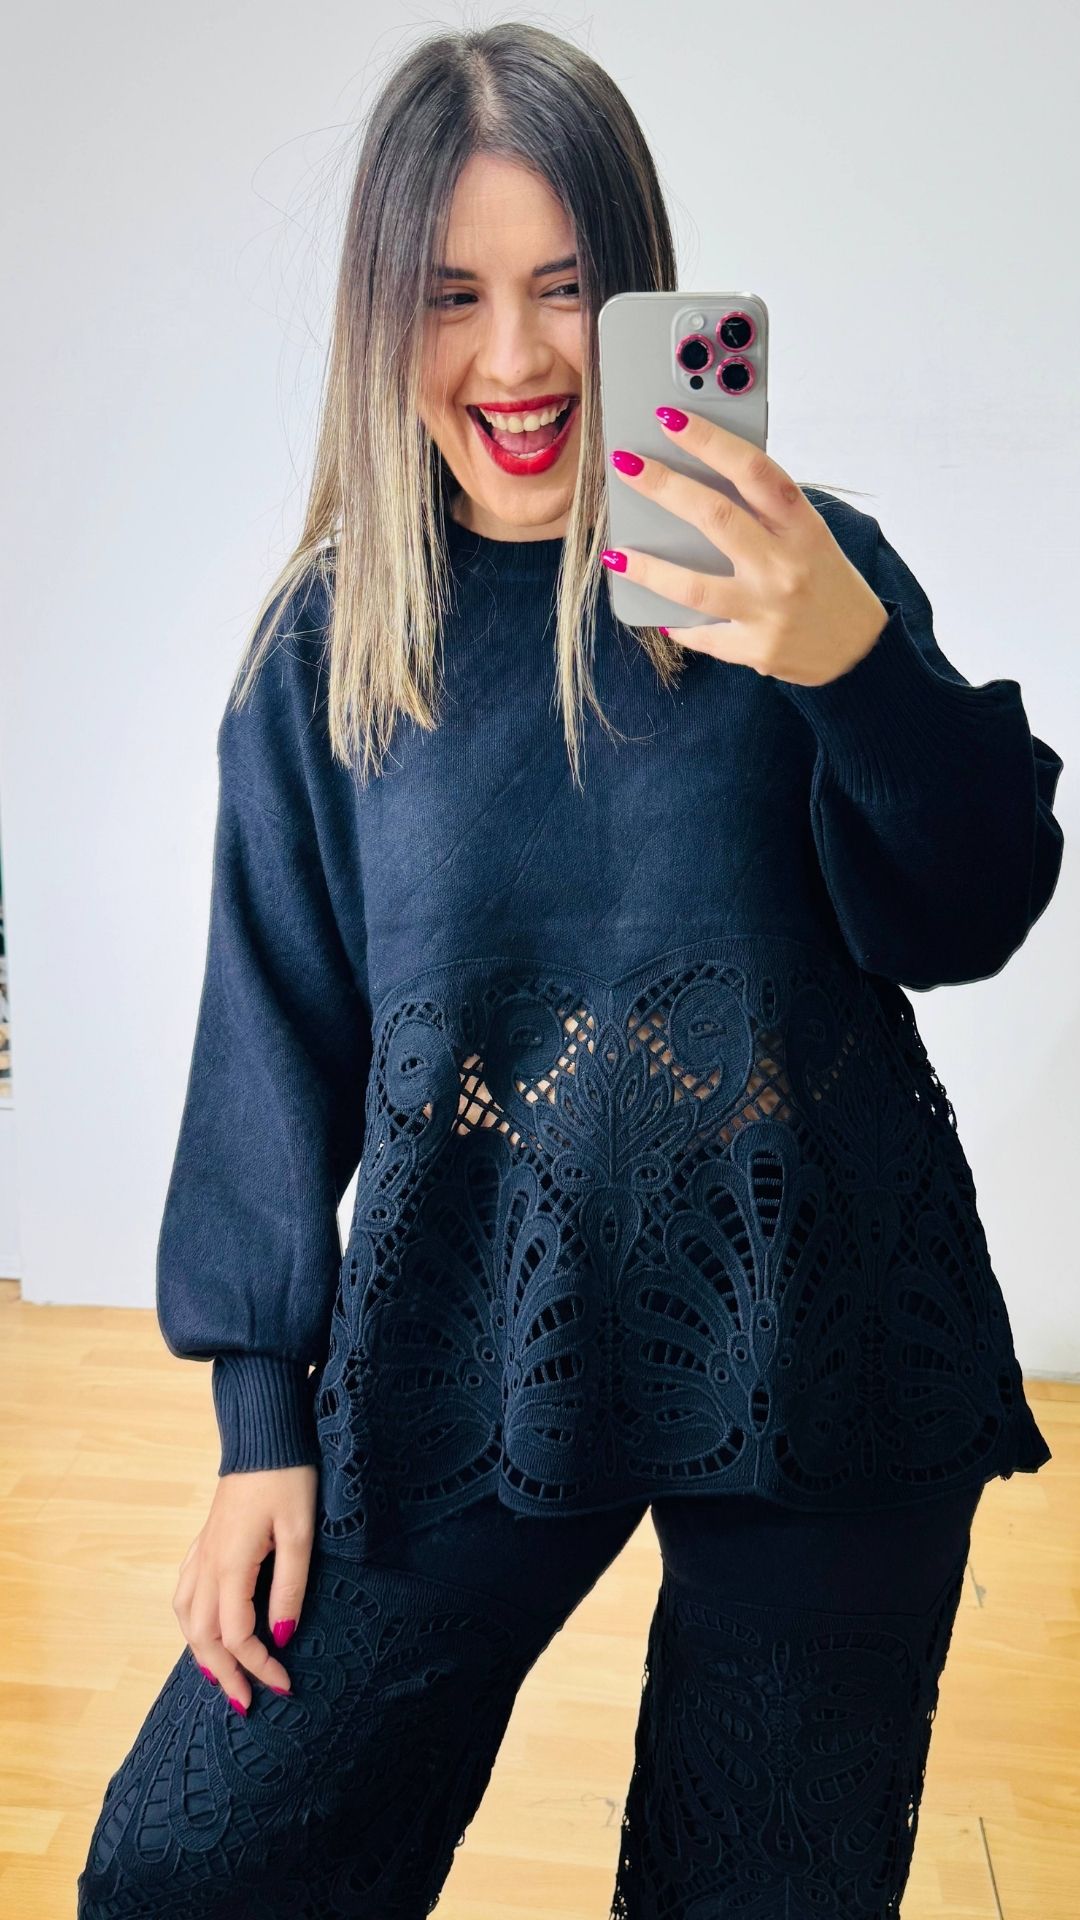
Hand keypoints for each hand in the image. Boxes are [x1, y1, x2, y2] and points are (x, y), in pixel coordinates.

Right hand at [171, 1465, 317, 1713]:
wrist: (265, 1433)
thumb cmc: (288, 1477)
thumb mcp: (301, 1533)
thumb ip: (290, 1588)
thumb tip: (282, 1638)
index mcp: (231, 1565)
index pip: (236, 1636)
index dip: (258, 1666)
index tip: (284, 1685)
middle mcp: (208, 1564)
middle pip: (202, 1636)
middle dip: (223, 1675)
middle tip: (246, 1704)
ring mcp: (202, 1551)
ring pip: (187, 1617)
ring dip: (202, 1652)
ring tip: (222, 1677)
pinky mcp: (205, 1540)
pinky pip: (186, 1592)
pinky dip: (192, 1622)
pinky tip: (204, 1629)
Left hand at [605, 406, 889, 686]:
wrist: (858, 651)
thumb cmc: (826, 582)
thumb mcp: (808, 537)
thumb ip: (766, 513)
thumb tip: (699, 482)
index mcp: (802, 525)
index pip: (753, 470)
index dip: (710, 441)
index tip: (670, 419)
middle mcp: (785, 564)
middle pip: (715, 517)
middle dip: (663, 486)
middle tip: (626, 464)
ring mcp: (768, 609)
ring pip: (694, 585)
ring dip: (648, 568)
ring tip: (615, 555)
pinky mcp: (755, 648)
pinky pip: (701, 633)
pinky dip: (676, 622)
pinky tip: (658, 611)